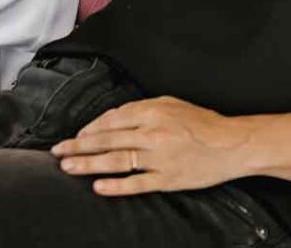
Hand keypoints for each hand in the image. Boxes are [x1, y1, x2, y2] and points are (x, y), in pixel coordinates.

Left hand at [50, 95, 252, 194]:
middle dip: (79, 145)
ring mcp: (159, 158)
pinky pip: (136, 183)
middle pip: (108, 139)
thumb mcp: (173, 104)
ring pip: (116, 160)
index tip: (76, 135)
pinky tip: (98, 186)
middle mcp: (153, 133)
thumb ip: (144, 108)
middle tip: (58, 151)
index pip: (112, 119)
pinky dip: (116, 185)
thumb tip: (115, 117)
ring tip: (68, 167)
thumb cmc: (203, 122)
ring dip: (89, 164)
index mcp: (154, 111)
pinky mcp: (167, 179)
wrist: (232, 144)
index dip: (91, 128)